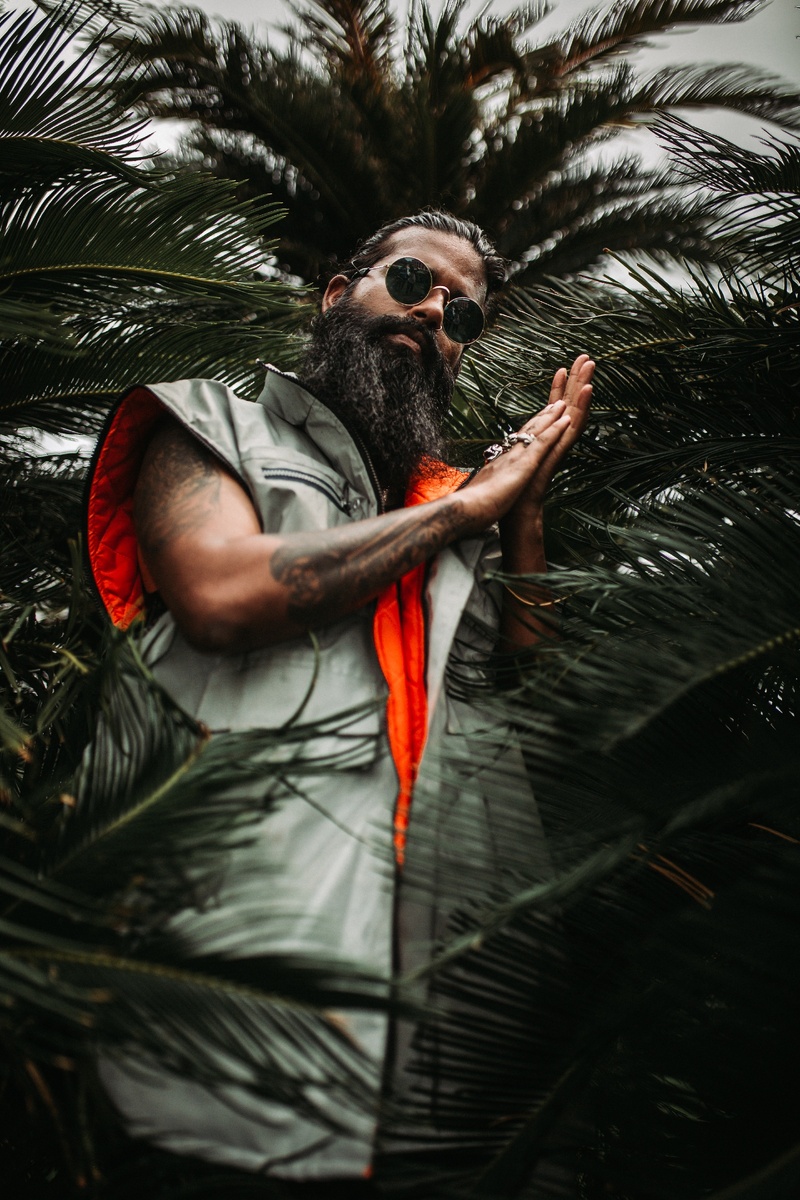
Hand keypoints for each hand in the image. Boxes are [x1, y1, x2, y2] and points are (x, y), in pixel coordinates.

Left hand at [461, 355, 593, 528]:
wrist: (516, 510)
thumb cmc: (512, 488)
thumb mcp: (513, 459)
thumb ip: (518, 447)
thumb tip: (515, 439)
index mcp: (543, 438)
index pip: (553, 407)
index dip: (559, 388)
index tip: (564, 367)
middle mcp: (555, 439)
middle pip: (568, 404)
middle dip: (577, 380)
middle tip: (587, 357)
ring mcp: (560, 444)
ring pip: (575, 410)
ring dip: (583, 387)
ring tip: (591, 366)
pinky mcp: (561, 450)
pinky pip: (574, 426)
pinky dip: (582, 407)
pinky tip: (588, 390)